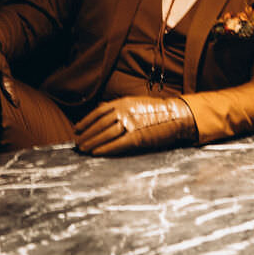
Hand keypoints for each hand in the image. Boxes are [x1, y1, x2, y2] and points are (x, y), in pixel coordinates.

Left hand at [75, 96, 196, 155]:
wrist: (176, 115)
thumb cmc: (156, 110)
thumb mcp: (136, 101)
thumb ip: (119, 105)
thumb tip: (101, 106)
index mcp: (123, 102)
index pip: (98, 112)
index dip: (86, 121)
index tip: (77, 129)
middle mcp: (125, 111)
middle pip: (99, 125)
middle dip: (86, 135)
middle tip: (78, 143)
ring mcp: (131, 124)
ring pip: (105, 135)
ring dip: (92, 143)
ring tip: (84, 149)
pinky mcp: (138, 137)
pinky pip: (117, 144)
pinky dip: (105, 149)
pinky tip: (96, 153)